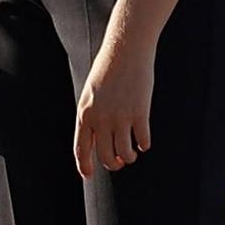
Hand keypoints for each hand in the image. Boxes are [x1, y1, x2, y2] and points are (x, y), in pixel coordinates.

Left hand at [74, 36, 153, 177]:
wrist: (125, 49)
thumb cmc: (108, 69)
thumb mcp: (92, 92)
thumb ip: (93, 115)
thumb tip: (101, 140)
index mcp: (85, 112)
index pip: (81, 148)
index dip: (85, 165)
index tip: (88, 175)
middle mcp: (101, 118)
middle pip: (105, 155)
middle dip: (113, 163)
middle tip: (120, 161)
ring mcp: (121, 116)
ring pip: (125, 153)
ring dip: (129, 156)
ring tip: (131, 152)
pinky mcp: (140, 113)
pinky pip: (143, 141)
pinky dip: (144, 144)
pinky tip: (144, 140)